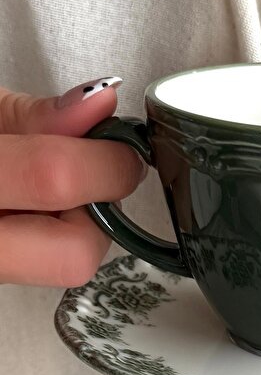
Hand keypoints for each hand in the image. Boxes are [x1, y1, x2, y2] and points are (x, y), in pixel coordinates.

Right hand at [0, 77, 145, 286]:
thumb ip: (37, 115)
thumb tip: (101, 105)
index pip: (54, 179)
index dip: (106, 159)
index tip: (119, 144)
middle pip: (74, 255)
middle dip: (98, 209)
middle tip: (93, 173)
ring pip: (64, 269)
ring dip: (76, 225)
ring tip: (44, 190)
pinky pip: (42, 269)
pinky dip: (53, 237)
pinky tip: (28, 210)